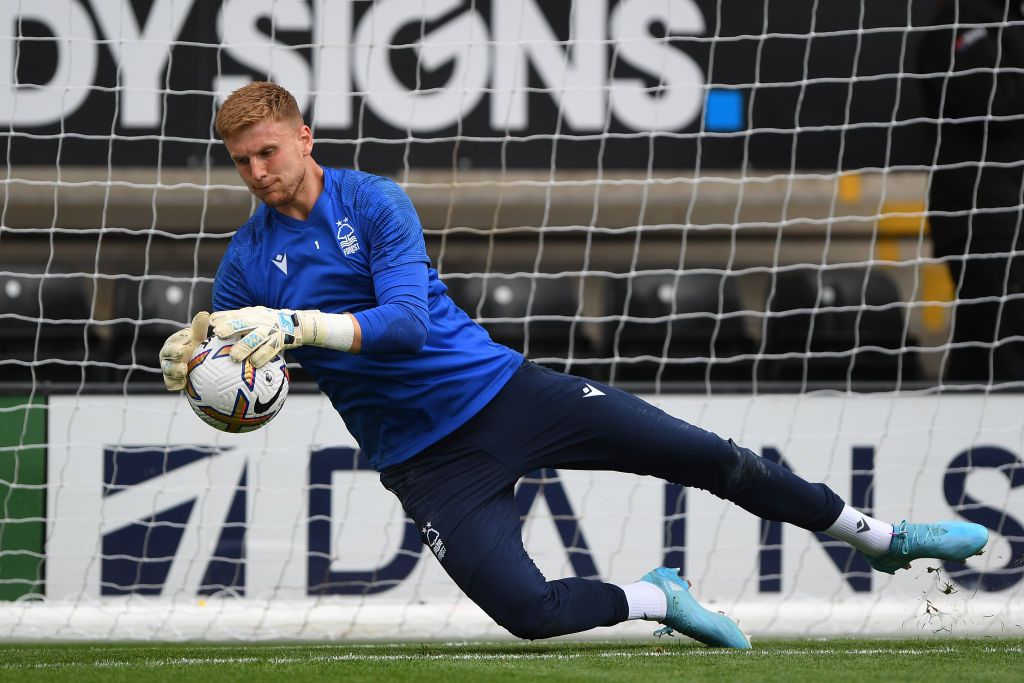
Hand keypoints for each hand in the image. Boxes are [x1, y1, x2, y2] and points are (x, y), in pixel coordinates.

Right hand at [159, 311, 209, 390]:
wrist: (199, 368)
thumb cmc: (197, 348)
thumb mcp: (198, 337)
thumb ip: (199, 327)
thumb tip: (205, 314)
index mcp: (173, 344)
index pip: (174, 340)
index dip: (180, 338)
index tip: (188, 337)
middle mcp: (168, 357)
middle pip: (167, 355)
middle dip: (173, 353)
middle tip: (182, 352)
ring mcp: (169, 370)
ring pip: (167, 370)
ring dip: (174, 370)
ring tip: (184, 370)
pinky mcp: (173, 382)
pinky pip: (170, 384)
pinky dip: (175, 384)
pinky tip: (183, 384)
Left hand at [210, 306, 328, 366]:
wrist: (296, 324)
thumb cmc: (268, 323)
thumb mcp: (255, 316)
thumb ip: (238, 319)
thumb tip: (211, 323)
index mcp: (252, 314)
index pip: (235, 314)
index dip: (223, 317)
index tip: (211, 322)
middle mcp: (261, 320)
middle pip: (244, 323)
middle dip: (231, 327)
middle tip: (218, 333)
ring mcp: (271, 331)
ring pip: (256, 338)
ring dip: (245, 346)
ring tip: (234, 356)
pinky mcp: (280, 341)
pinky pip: (270, 350)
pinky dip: (262, 356)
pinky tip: (254, 364)